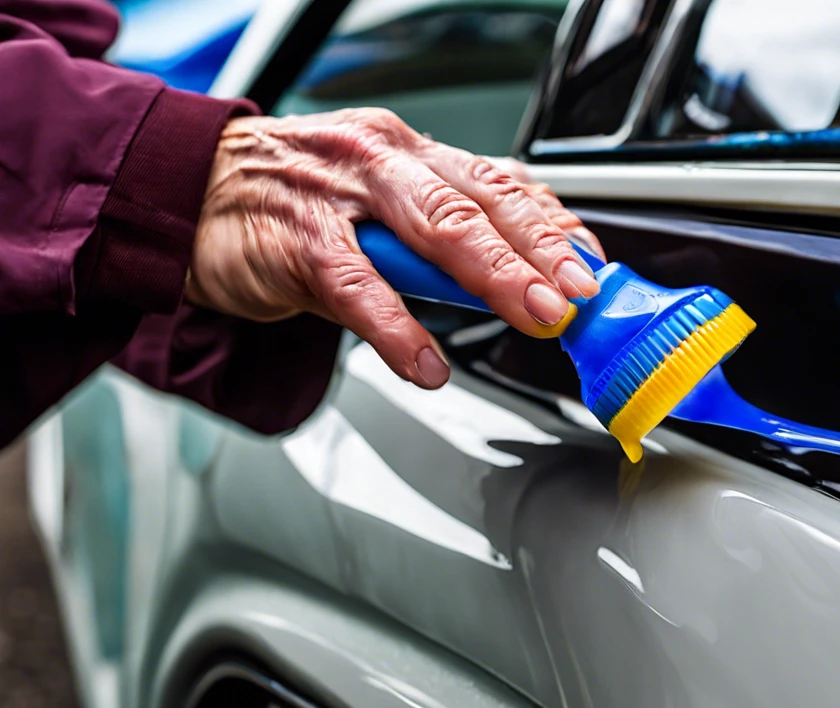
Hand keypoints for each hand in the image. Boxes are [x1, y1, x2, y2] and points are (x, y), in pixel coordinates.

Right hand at [187, 108, 604, 388]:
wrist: (190, 194)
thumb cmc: (297, 205)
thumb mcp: (378, 207)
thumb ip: (441, 239)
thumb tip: (519, 283)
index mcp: (412, 153)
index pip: (498, 184)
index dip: (551, 225)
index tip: (591, 265)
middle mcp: (384, 159)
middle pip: (477, 202)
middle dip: (538, 249)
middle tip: (578, 292)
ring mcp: (341, 195)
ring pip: (431, 229)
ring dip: (491, 275)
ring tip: (532, 315)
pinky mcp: (296, 239)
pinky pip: (356, 287)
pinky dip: (395, 328)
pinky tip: (425, 363)